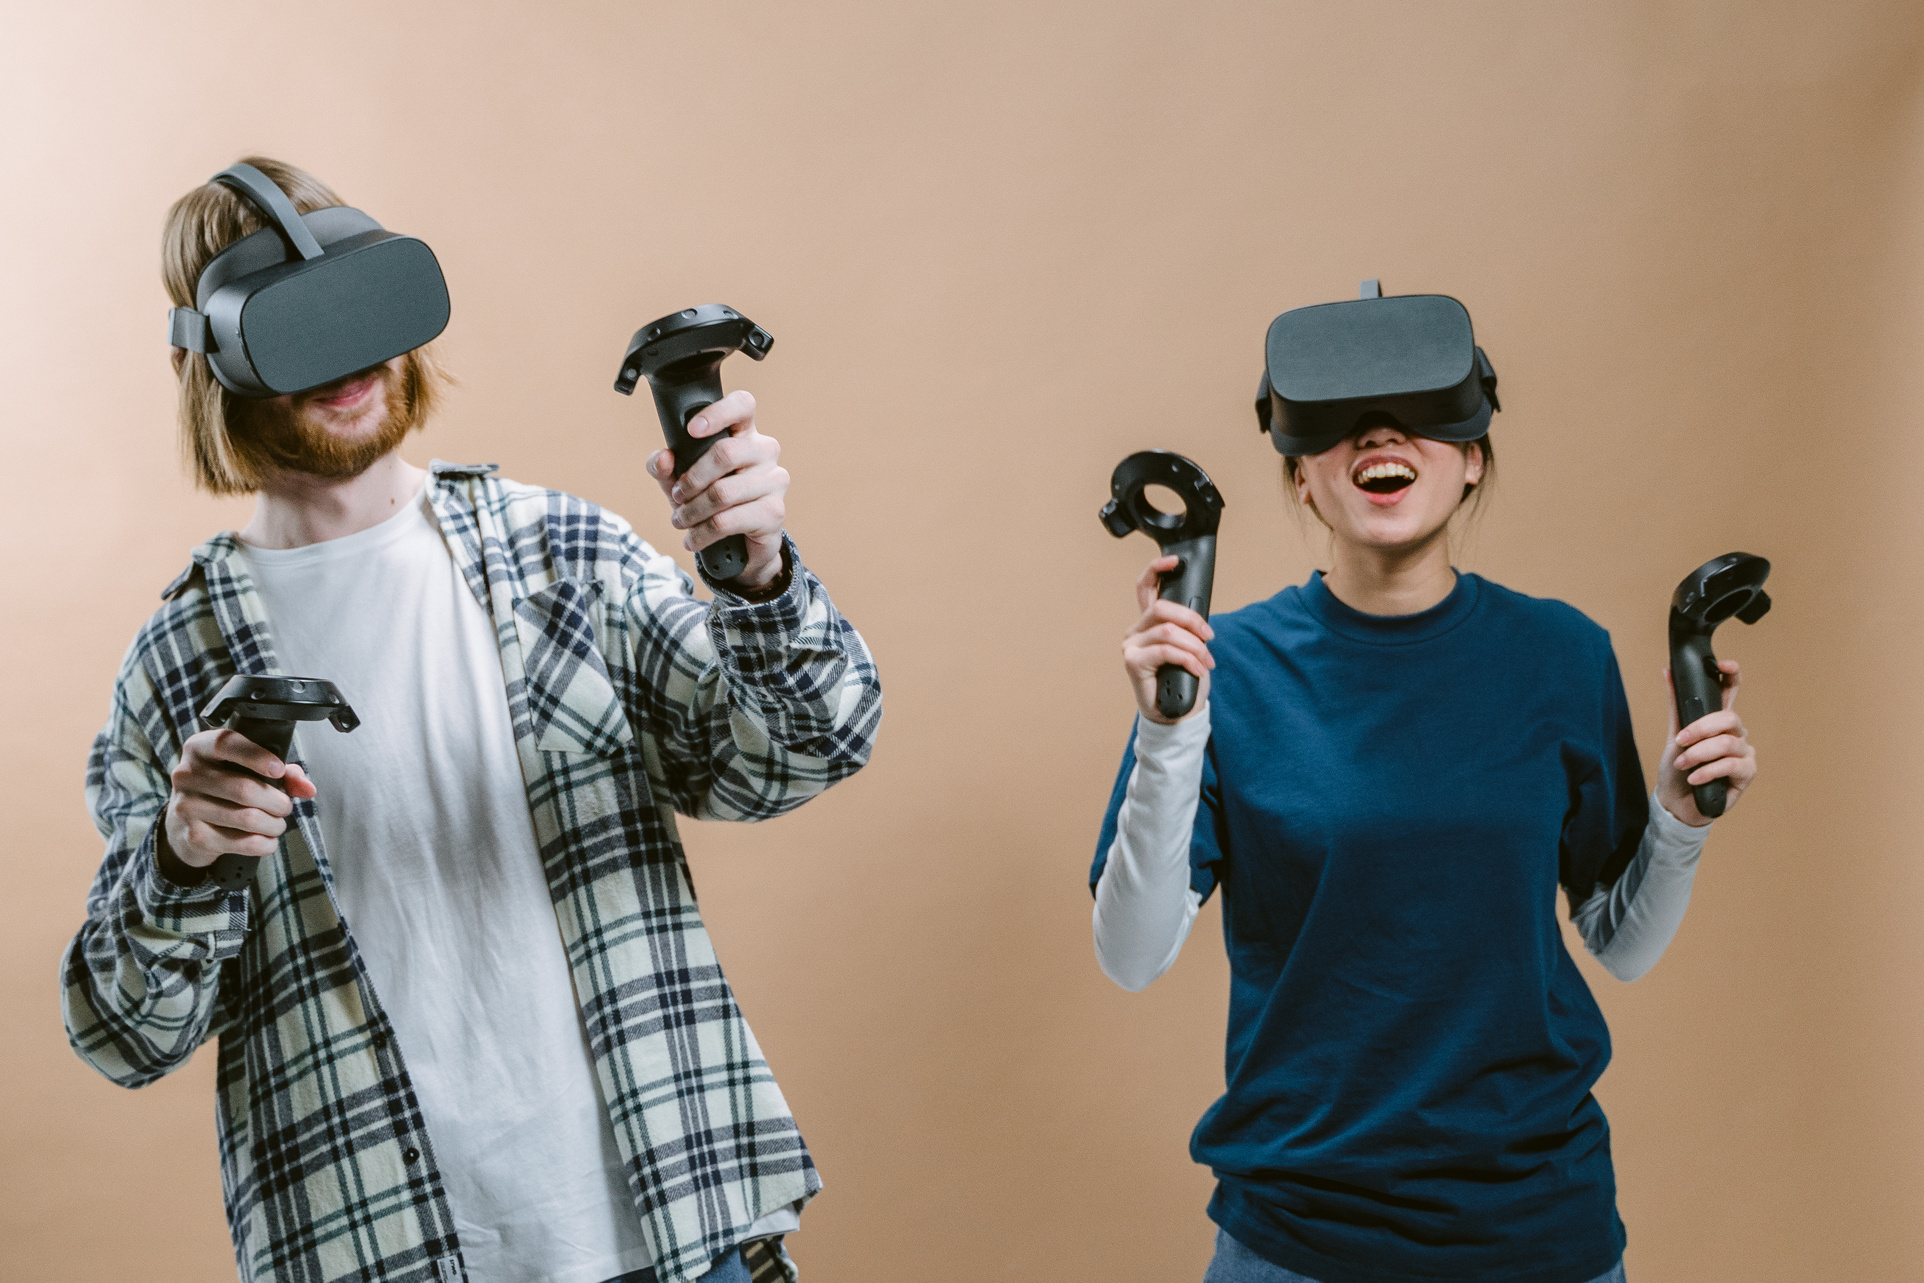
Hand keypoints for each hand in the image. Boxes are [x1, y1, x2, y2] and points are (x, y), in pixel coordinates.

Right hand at [163, 728, 315, 868]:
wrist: (184, 824)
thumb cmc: (223, 788)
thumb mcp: (247, 769)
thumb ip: (282, 772)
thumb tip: (307, 788)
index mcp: (199, 748)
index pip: (226, 743)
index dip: (257, 756)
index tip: (279, 770)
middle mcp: (187, 775)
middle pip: (244, 789)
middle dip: (277, 802)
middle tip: (285, 807)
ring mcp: (186, 807)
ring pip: (248, 818)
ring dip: (274, 824)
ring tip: (277, 823)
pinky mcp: (194, 836)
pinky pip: (243, 842)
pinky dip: (265, 843)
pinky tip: (267, 839)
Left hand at [645, 390, 789, 588]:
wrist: (738, 545)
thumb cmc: (710, 502)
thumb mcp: (680, 482)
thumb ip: (663, 467)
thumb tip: (663, 457)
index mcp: (744, 433)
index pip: (742, 405)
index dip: (718, 413)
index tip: (692, 430)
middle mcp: (765, 451)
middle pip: (726, 453)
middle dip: (691, 480)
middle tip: (677, 496)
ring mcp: (775, 480)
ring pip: (723, 492)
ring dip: (692, 511)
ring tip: (681, 521)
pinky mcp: (774, 512)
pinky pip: (728, 520)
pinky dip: (703, 533)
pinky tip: (694, 538)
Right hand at [1123, 555, 1213, 724]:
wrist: (1177, 713)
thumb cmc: (1183, 680)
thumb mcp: (1191, 648)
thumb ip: (1189, 629)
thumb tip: (1201, 619)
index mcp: (1148, 623)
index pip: (1145, 588)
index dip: (1157, 569)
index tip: (1175, 561)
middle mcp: (1136, 631)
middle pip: (1163, 608)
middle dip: (1192, 620)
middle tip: (1209, 636)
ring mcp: (1132, 646)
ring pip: (1169, 631)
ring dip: (1195, 646)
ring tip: (1207, 661)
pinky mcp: (1133, 662)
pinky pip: (1167, 651)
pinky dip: (1189, 659)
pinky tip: (1198, 669)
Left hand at [1657, 659, 1756, 825]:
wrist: (1676, 801)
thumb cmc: (1678, 768)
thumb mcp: (1674, 734)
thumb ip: (1676, 704)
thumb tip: (1668, 671)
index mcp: (1718, 720)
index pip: (1732, 691)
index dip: (1732, 675)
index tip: (1724, 664)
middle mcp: (1735, 733)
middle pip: (1729, 718)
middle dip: (1701, 729)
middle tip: (1680, 740)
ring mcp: (1744, 752)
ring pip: (1727, 743)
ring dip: (1698, 754)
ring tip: (1683, 763)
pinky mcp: (1747, 773)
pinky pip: (1731, 765)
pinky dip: (1708, 770)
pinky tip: (1695, 777)